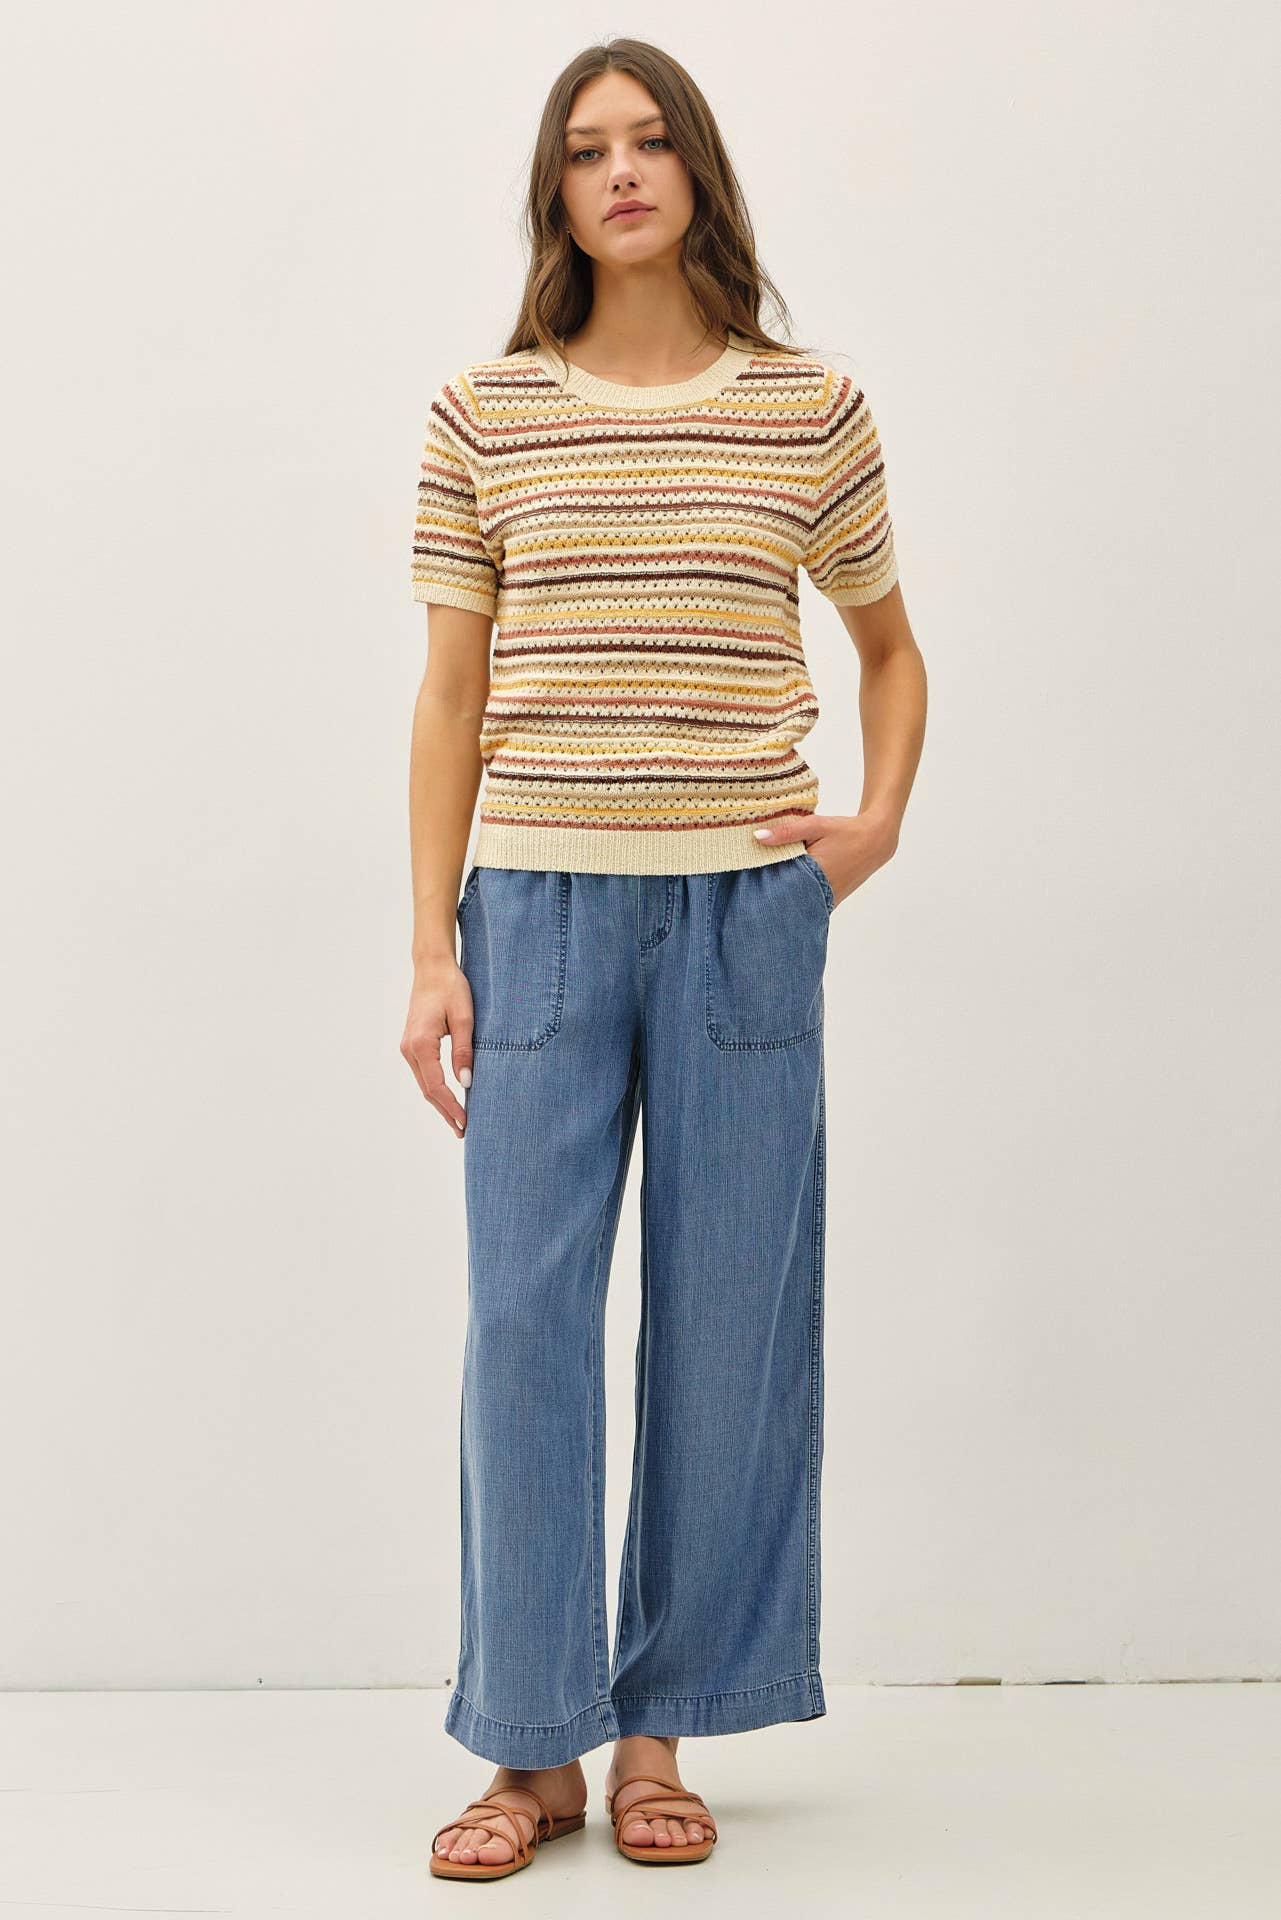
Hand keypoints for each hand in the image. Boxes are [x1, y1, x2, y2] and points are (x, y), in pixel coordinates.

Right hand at [401, 957, 474, 1137]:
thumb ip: (464, 1051)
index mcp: (421, 1044)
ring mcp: (408, 1047)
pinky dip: (436, 1089)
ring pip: (424, 1084)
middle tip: (464, 1131)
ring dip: (440, 1103)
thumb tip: (466, 1083)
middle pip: (427, 1090)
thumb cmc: (451, 988)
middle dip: (445, 1112)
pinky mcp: (412, 1045)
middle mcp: (409, 1049)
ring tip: (458, 1121)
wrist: (432, 969)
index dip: (451, 1107)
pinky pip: (424, 1074)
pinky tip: (449, 1098)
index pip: (436, 1086)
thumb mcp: (464, 1018)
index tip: (465, 1122)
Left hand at [753, 811, 899, 908]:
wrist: (875, 840)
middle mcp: (821, 893)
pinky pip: (809, 903)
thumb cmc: (845, 831)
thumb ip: (786, 832)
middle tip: (750, 890)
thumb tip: (757, 837)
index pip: (779, 887)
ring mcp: (828, 901)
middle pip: (786, 899)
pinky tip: (788, 888)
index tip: (746, 883)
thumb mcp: (816, 825)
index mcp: (815, 875)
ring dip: (784, 896)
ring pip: (798, 903)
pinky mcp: (832, 902)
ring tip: (765, 890)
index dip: (762, 886)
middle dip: (770, 894)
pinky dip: (798, 897)